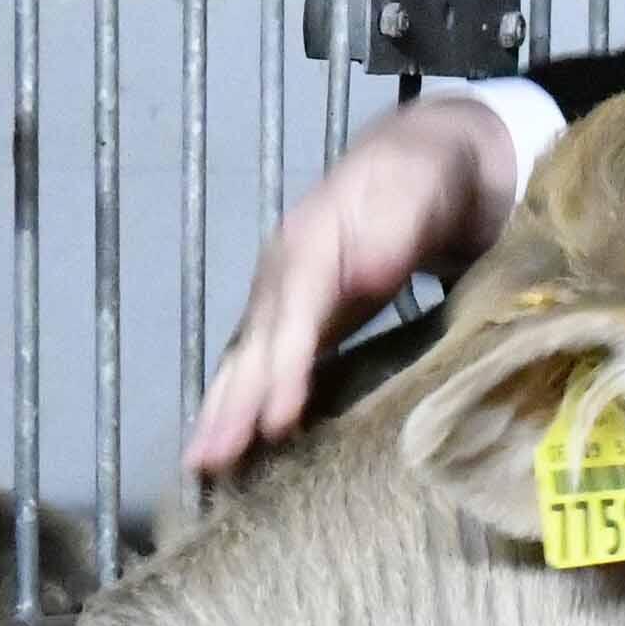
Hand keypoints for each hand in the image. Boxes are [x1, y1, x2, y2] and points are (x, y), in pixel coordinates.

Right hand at [182, 93, 524, 473]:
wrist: (413, 162)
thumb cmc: (421, 183)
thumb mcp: (418, 192)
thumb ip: (394, 230)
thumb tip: (364, 273)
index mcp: (310, 244)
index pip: (293, 315)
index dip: (284, 369)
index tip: (276, 421)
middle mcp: (283, 273)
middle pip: (257, 344)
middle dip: (234, 403)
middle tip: (212, 460)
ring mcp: (281, 296)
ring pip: (246, 358)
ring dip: (222, 411)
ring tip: (203, 463)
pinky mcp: (293, 319)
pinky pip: (258, 363)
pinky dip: (238, 402)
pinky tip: (227, 441)